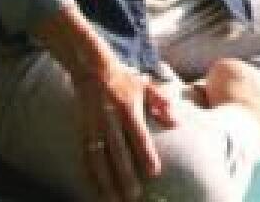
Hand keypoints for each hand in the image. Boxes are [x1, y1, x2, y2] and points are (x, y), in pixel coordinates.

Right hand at [73, 63, 177, 201]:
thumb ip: (162, 103)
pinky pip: (84, 157)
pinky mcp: (82, 132)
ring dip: (105, 181)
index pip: (137, 134)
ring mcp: (93, 128)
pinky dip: (89, 176)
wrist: (92, 70)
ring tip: (114, 200)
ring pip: (98, 159)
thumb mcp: (146, 86)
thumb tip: (177, 122)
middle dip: (124, 175)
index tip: (154, 172)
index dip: (145, 153)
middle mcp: (109, 119)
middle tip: (133, 196)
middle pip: (117, 152)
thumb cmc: (125, 80)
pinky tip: (94, 191)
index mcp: (127, 107)